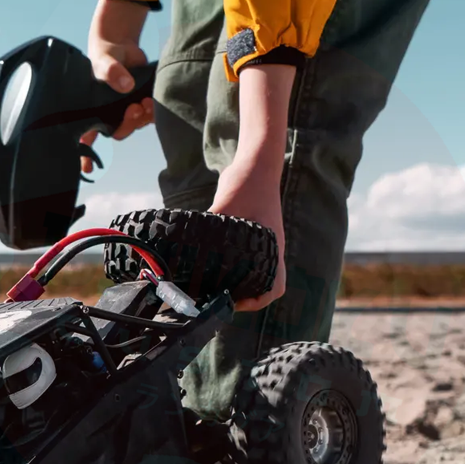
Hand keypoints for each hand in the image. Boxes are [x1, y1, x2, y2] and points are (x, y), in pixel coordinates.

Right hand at [80, 0, 153, 173]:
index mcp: (93, 111)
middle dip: (128, 124)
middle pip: (118, 131)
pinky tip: (152, 102)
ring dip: (142, 117)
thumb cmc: (106, 55)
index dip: (86, 155)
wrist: (122, 44)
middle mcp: (109, 114)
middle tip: (134, 108)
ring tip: (145, 102)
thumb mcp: (104, 62)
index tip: (87, 169)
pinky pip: (148, 116)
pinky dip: (152, 113)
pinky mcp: (141, 102)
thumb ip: (112, 72)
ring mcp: (126, 110)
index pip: (86, 137)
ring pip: (135, 125)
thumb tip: (127, 85)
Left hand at [210, 64, 296, 312]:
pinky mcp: (248, 237)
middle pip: (262, 286)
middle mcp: (268, 250)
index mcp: (272, 248)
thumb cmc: (247, 183)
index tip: (236, 302)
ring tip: (207, 288)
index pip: (275, 287)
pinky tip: (205, 268)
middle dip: (241, 298)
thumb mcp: (226, 207)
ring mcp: (260, 244)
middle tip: (215, 298)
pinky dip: (227, 269)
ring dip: (234, 285)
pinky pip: (240, 261)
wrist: (255, 161)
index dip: (258, 301)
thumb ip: (211, 228)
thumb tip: (189, 248)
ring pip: (251, 275)